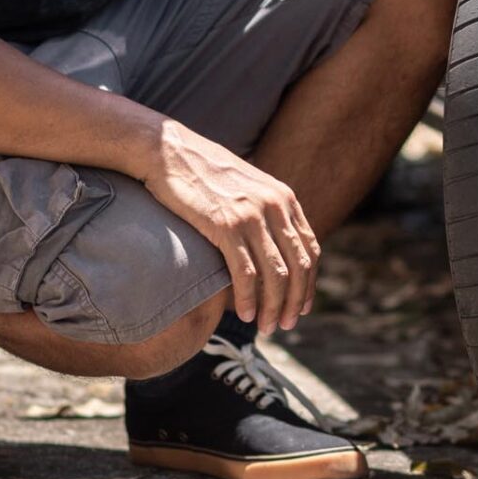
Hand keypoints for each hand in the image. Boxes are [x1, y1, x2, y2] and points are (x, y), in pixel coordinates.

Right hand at [137, 120, 319, 332]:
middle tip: (285, 326)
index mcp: (285, 197)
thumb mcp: (246, 186)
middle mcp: (276, 205)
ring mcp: (252, 215)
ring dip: (272, 307)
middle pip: (298, 266)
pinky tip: (243, 314)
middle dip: (294, 302)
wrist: (168, 151)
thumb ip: (265, 210)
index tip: (301, 307)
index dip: (309, 283)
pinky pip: (246, 273)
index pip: (309, 249)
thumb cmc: (202, 172)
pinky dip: (248, 299)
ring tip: (265, 327)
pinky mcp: (226, 225)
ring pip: (275, 274)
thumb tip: (271, 243)